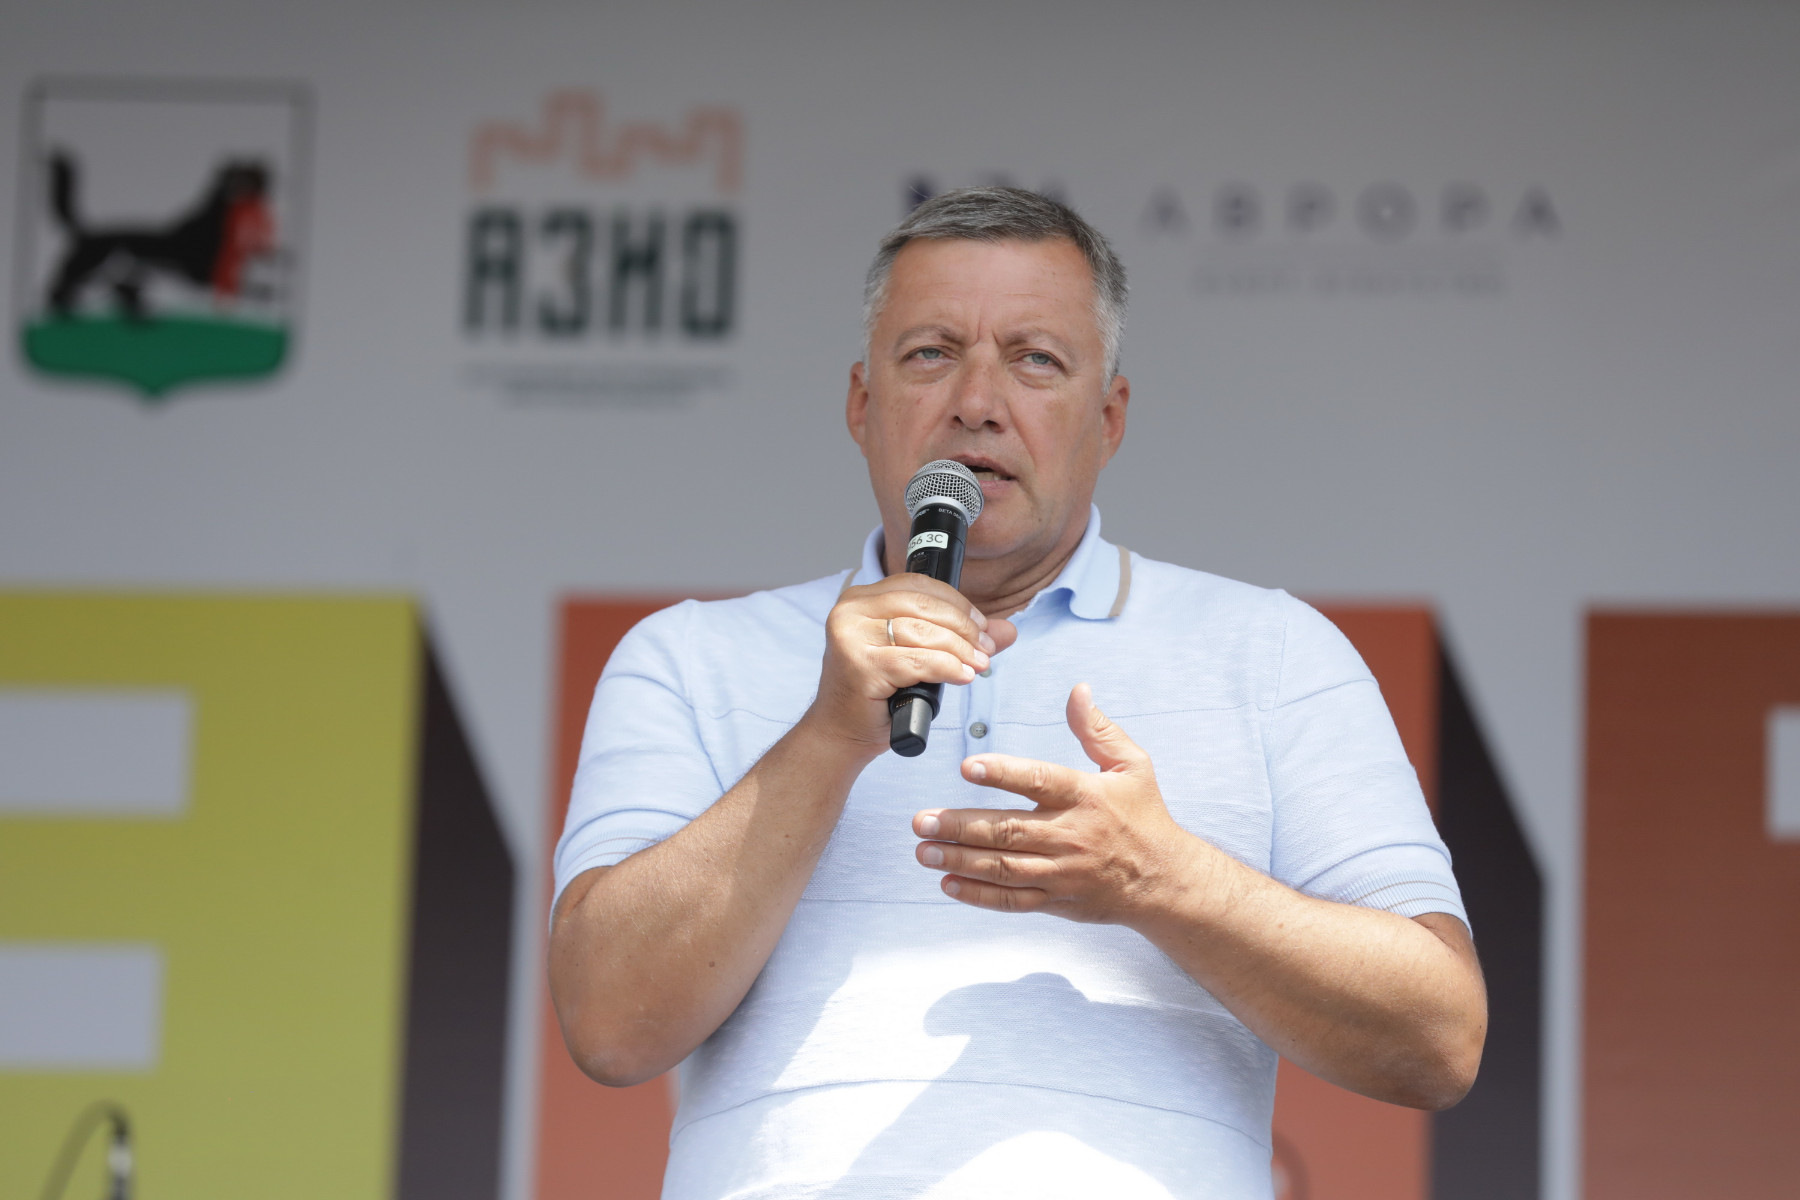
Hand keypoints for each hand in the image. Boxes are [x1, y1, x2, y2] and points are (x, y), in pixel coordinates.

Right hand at [805, 574, 1017, 754]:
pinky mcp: (860, 664)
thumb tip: (1006, 631)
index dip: (957, 604)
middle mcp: (850, 611)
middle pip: (922, 606)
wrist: (840, 733)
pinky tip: (961, 676)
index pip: (918, 586)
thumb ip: (959, 638)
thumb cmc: (875, 695)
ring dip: (959, 650)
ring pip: (922, 633)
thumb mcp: (918, 657)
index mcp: (860, 599)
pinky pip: (916, 661)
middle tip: (986, 649)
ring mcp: (852, 637)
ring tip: (979, 665)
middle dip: (963, 627)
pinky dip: (945, 668)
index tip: (982, 627)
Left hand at [912, 683, 1201, 922]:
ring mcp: (1061, 873)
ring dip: (959, 859)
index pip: (1039, 782)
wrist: (1165, 880)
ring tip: (923, 850)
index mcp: (1085, 797)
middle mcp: (1070, 836)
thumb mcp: (1133, 766)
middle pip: (1008, 830)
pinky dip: (979, 895)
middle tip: (922, 820)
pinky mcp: (1057, 900)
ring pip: (1003, 868)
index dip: (1002, 774)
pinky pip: (1012, 900)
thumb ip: (1098, 729)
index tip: (967, 767)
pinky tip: (949, 883)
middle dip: (960, 826)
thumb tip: (1078, 690)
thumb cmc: (1145, 817)